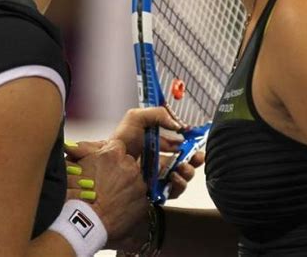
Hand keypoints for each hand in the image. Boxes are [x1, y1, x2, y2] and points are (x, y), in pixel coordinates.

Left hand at [65, 107, 204, 200]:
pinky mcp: (158, 192)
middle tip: (198, 154)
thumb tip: (177, 124)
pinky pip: (176, 189)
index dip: (183, 138)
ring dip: (189, 168)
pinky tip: (174, 177)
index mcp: (151, 143)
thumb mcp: (135, 119)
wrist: (109, 178)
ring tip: (184, 166)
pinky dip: (180, 183)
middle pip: (182, 158)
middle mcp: (156, 160)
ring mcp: (157, 177)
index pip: (172, 140)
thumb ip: (156, 114)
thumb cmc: (119, 145)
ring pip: (183, 173)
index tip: (190, 135)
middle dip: (193, 155)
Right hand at [66, 139, 147, 245]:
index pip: (117, 146)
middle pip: (128, 162)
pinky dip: (132, 201)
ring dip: (127, 186)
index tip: (106, 165)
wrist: (85, 224)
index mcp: (113, 154)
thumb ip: (82, 149)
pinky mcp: (144, 200)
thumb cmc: (78, 195)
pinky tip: (119, 207)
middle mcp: (129, 165)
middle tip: (108, 183)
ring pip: (135, 180)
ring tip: (113, 197)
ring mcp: (138, 183)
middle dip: (120, 170)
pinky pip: (139, 197)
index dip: (111, 156)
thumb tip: (80, 142)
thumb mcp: (76, 165)